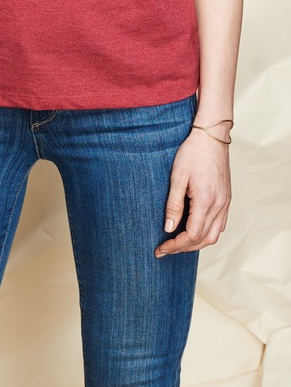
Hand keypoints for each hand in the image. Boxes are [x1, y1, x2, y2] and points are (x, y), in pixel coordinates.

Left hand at [156, 127, 230, 255]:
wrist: (211, 137)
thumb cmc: (192, 153)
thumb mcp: (177, 178)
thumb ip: (174, 205)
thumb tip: (169, 228)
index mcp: (206, 201)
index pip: (192, 235)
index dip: (176, 246)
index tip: (161, 249)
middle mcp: (220, 205)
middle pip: (205, 239)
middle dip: (184, 248)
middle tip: (165, 249)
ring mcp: (225, 202)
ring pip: (214, 235)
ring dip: (196, 243)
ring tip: (177, 244)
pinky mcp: (226, 198)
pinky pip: (220, 224)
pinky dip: (207, 233)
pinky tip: (194, 231)